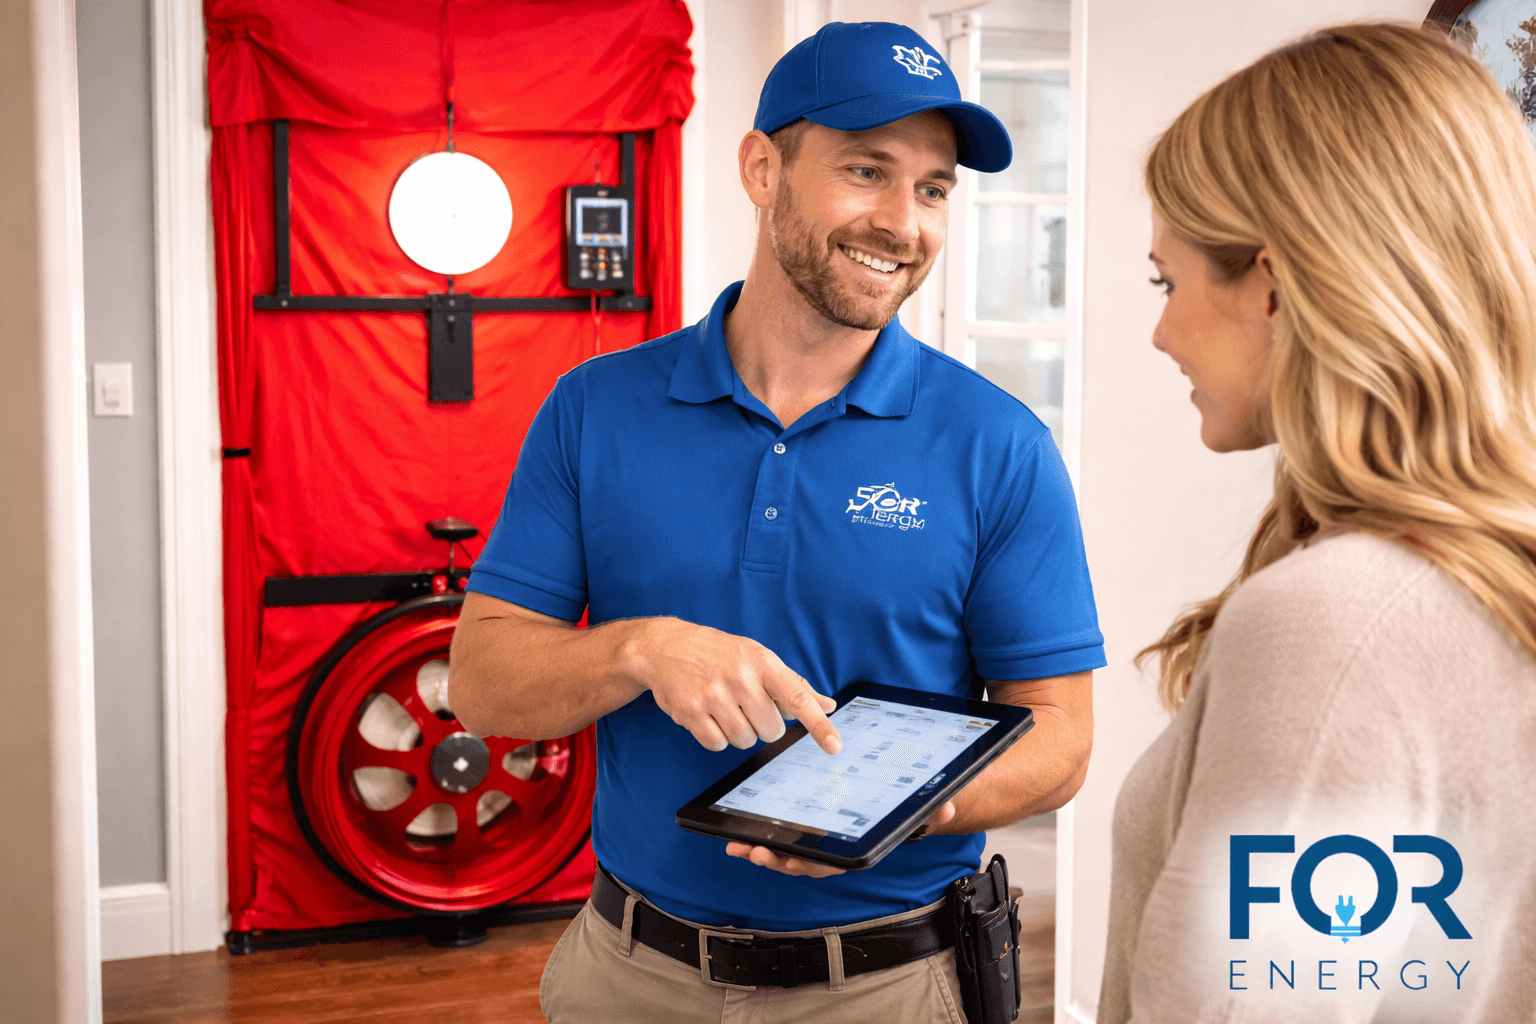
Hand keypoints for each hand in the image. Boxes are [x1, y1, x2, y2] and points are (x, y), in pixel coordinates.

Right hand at [632, 618, 841, 753]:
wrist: (664, 647)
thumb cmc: (718, 653)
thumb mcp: (757, 658)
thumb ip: (794, 684)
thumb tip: (828, 705)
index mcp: (761, 661)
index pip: (797, 696)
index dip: (818, 724)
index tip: (835, 745)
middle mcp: (739, 677)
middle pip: (771, 730)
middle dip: (762, 725)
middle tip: (746, 705)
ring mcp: (713, 696)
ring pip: (744, 740)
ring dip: (738, 731)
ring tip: (724, 706)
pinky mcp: (690, 713)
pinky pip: (718, 745)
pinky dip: (716, 737)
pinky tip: (708, 715)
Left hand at [724, 801, 955, 876]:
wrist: (913, 799)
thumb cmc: (914, 804)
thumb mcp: (928, 803)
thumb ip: (936, 806)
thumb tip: (945, 808)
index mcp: (863, 846)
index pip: (835, 861)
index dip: (810, 863)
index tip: (787, 858)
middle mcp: (842, 849)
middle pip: (805, 862)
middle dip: (777, 858)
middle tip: (753, 851)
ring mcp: (826, 842)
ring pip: (791, 855)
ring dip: (764, 852)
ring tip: (739, 846)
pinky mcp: (814, 829)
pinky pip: (787, 840)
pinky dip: (763, 840)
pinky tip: (741, 837)